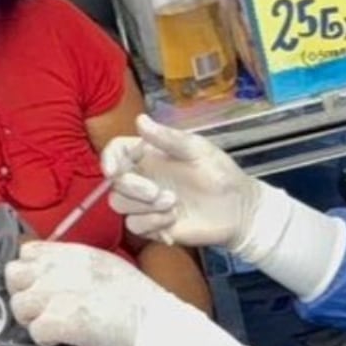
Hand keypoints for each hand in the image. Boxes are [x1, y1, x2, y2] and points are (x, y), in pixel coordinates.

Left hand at [5, 241, 171, 345]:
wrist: (157, 322)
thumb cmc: (137, 298)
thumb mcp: (104, 263)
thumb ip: (74, 262)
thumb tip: (52, 269)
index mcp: (72, 252)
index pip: (26, 252)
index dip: (29, 272)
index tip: (41, 286)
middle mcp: (60, 268)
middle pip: (13, 276)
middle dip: (23, 293)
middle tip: (41, 309)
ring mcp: (58, 294)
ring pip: (18, 305)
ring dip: (32, 319)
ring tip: (52, 326)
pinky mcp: (61, 322)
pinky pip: (34, 331)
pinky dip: (45, 340)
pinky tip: (61, 340)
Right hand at [102, 115, 263, 259]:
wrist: (237, 210)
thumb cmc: (220, 174)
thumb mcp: (198, 150)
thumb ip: (168, 138)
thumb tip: (139, 120)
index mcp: (150, 155)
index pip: (117, 151)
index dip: (108, 158)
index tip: (112, 170)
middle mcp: (143, 178)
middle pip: (115, 183)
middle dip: (132, 188)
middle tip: (158, 192)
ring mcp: (146, 203)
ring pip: (120, 205)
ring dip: (144, 207)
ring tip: (174, 204)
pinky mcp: (153, 225)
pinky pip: (135, 226)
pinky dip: (152, 223)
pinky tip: (174, 219)